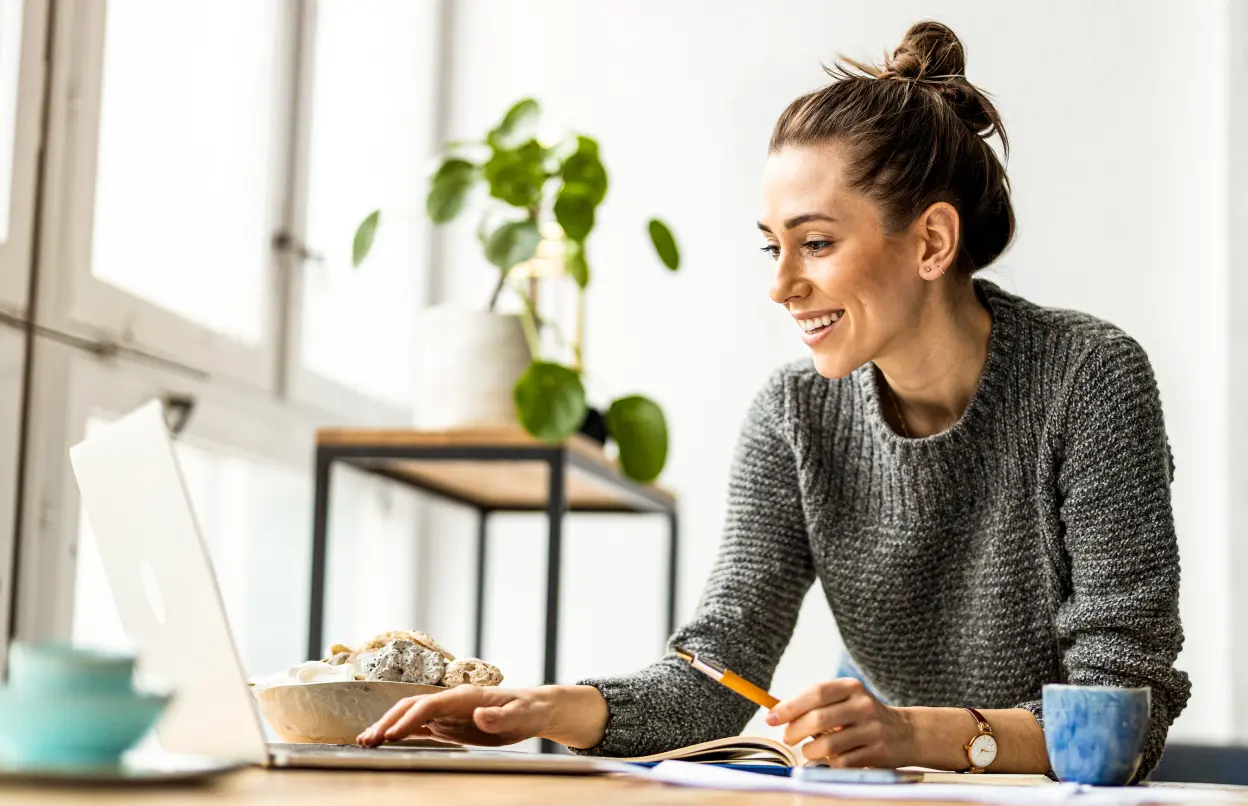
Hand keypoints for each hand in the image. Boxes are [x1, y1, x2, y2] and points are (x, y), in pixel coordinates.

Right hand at [357, 686, 553, 747]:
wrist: (533, 709)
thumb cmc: (528, 711)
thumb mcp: (520, 716)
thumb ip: (499, 716)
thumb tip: (479, 714)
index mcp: (465, 696)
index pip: (429, 705)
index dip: (409, 719)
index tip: (392, 735)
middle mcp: (451, 701)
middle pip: (411, 707)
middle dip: (387, 721)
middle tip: (367, 740)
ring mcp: (447, 712)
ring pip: (410, 716)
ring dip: (387, 727)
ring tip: (365, 741)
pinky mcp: (448, 724)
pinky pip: (419, 727)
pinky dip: (400, 733)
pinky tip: (385, 742)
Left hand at [765, 678, 912, 766]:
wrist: (905, 733)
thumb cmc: (861, 716)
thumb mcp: (844, 700)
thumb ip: (815, 704)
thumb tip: (776, 712)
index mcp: (851, 687)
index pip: (815, 693)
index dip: (790, 706)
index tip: (771, 718)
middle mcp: (863, 705)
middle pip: (818, 719)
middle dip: (795, 731)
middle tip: (787, 738)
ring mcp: (871, 729)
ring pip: (827, 745)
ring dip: (810, 751)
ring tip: (809, 750)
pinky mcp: (876, 752)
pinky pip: (842, 762)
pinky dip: (828, 763)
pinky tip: (829, 758)